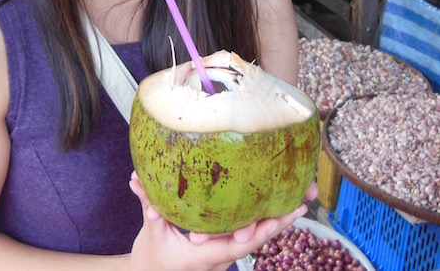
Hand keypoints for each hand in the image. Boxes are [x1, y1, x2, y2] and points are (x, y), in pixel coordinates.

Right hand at [129, 172, 317, 270]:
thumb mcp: (150, 234)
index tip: (283, 217)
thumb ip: (149, 207)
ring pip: (253, 240)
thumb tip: (138, 179)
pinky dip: (262, 224)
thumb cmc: (150, 260)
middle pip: (255, 242)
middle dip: (279, 223)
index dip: (262, 231)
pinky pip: (246, 238)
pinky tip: (275, 209)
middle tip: (301, 202)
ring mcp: (222, 258)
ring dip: (275, 223)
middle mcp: (219, 260)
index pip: (239, 246)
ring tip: (297, 201)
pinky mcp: (222, 252)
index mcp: (204, 258)